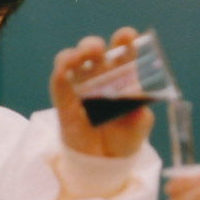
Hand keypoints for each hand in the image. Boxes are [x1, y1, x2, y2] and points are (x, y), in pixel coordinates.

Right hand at [49, 28, 155, 157]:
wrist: (104, 164)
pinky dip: (61, 71)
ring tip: (82, 55)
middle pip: (94, 52)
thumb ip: (140, 117)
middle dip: (94, 45)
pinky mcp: (64, 101)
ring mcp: (80, 87)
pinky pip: (59, 82)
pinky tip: (65, 68)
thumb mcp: (138, 129)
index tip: (127, 36)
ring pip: (73, 61)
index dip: (124, 40)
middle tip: (99, 49)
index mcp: (122, 77)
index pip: (123, 52)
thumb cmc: (124, 139)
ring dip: (76, 53)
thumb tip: (139, 107)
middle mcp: (99, 76)